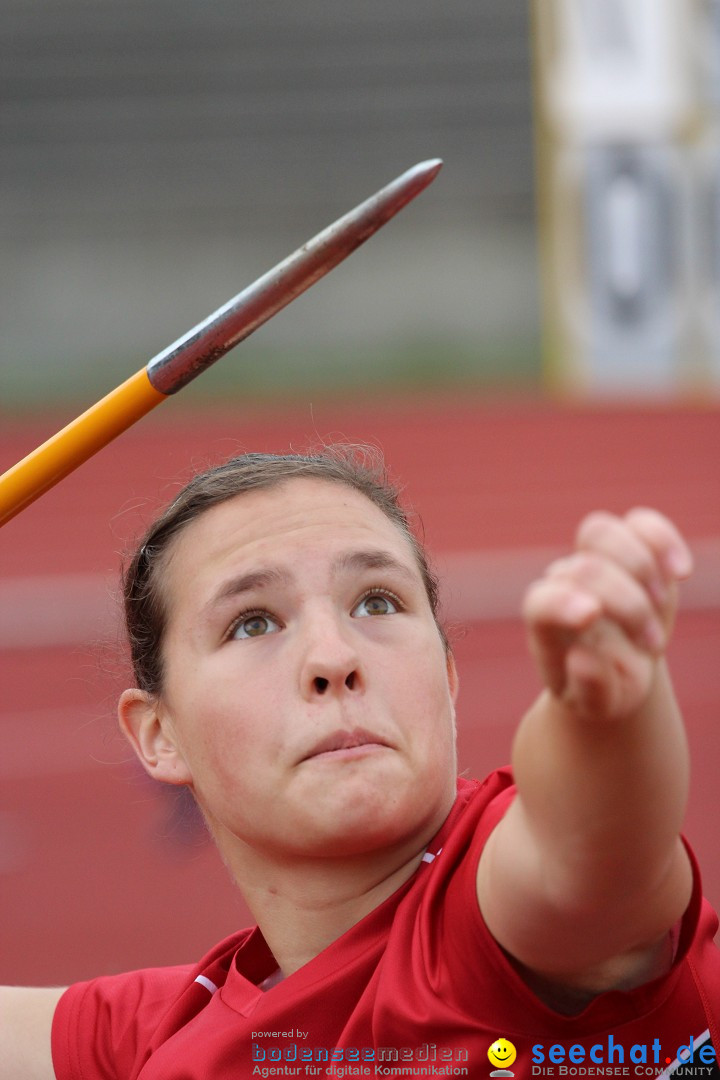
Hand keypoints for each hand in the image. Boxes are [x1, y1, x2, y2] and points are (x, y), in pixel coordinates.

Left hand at [523, 509, 692, 721]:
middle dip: (627, 603)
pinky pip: (640, 524)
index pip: (541, 602)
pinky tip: (681, 572)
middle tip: (652, 645)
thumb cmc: (603, 690)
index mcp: (548, 626)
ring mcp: (594, 563)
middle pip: (583, 567)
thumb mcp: (598, 705)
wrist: (617, 670)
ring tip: (660, 604)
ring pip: (601, 532)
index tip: (592, 616)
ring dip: (640, 566)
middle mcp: (564, 586)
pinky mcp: (630, 549)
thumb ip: (591, 689)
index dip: (561, 603)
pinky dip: (662, 539)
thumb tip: (581, 657)